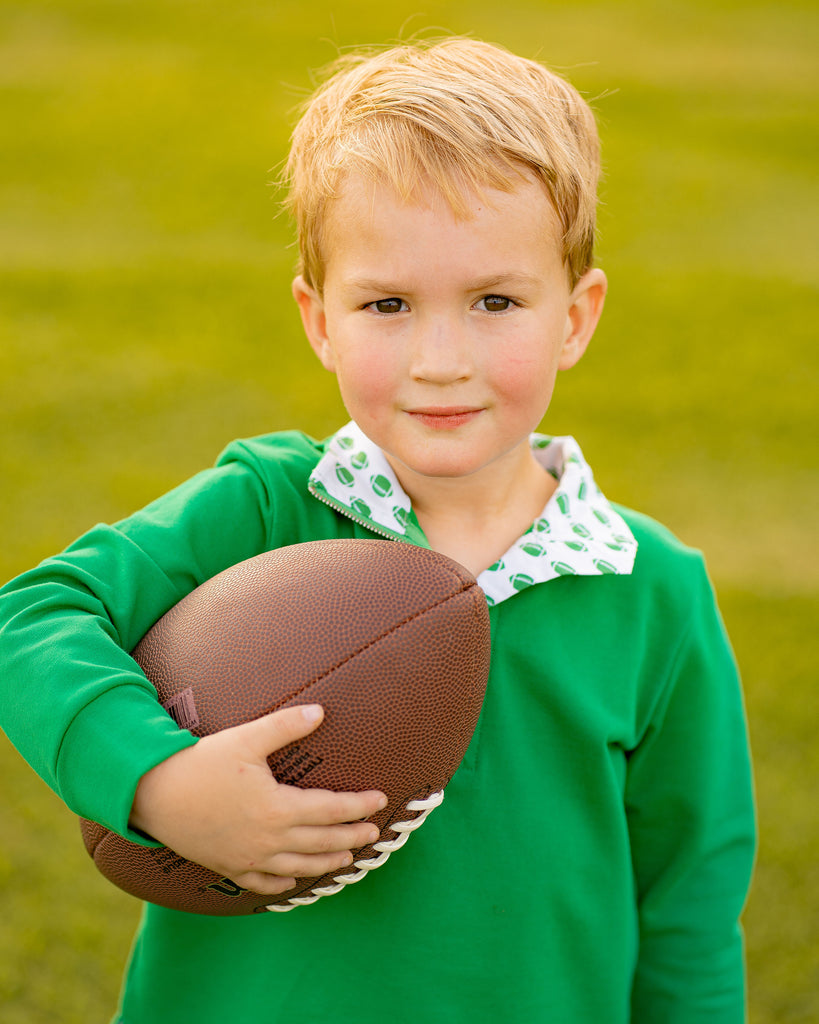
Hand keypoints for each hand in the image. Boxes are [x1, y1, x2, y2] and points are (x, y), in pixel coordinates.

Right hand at [130, 704, 386, 895]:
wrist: (154, 795)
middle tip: (373, 834)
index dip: (358, 807)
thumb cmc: (202, 763)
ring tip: (346, 859)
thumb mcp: (246, 738)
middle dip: (352, 838)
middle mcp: (268, 840)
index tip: (379, 801)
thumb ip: (285, 726)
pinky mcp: (229, 867)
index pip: (331, 810)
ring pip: (299, 866)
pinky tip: (294, 879)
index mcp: (278, 809)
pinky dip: (285, 882)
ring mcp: (249, 858)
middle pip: (322, 843)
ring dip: (327, 863)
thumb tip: (320, 711)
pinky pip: (264, 883)